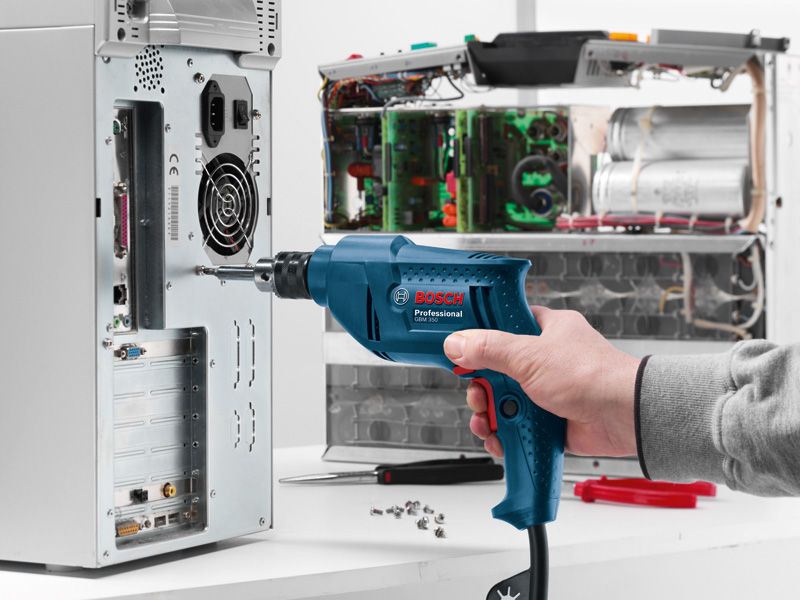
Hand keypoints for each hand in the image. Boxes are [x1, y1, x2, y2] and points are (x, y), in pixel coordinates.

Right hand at [443, 306, 640, 457]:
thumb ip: (489, 349)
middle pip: (495, 371)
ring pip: (502, 402)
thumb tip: (457, 343)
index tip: (461, 351)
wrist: (623, 417)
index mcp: (546, 330)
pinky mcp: (547, 419)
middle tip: (477, 395)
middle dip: (480, 388)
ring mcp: (546, 391)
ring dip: (489, 414)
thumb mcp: (530, 356)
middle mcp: (545, 360)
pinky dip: (504, 434)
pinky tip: (499, 438)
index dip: (479, 339)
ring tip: (487, 422)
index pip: (503, 326)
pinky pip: (515, 426)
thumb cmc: (593, 376)